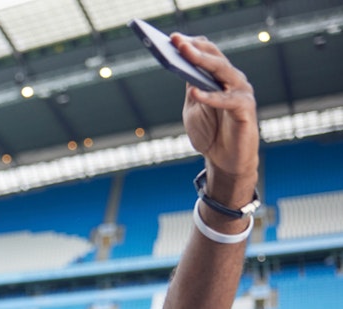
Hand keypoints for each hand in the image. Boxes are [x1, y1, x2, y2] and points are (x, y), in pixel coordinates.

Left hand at [174, 33, 259, 199]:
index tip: (173, 38)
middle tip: (177, 41)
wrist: (224, 160)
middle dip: (194, 49)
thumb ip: (191, 87)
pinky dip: (210, 96)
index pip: (208, 54)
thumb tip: (181, 65)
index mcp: (220, 78)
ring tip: (185, 55)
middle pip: (214, 59)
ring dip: (203, 63)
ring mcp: (241, 94)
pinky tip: (195, 92)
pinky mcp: (245, 110)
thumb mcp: (194, 107)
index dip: (192, 45)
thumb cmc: (210, 132)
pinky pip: (227, 100)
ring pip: (223, 72)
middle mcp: (233, 81)